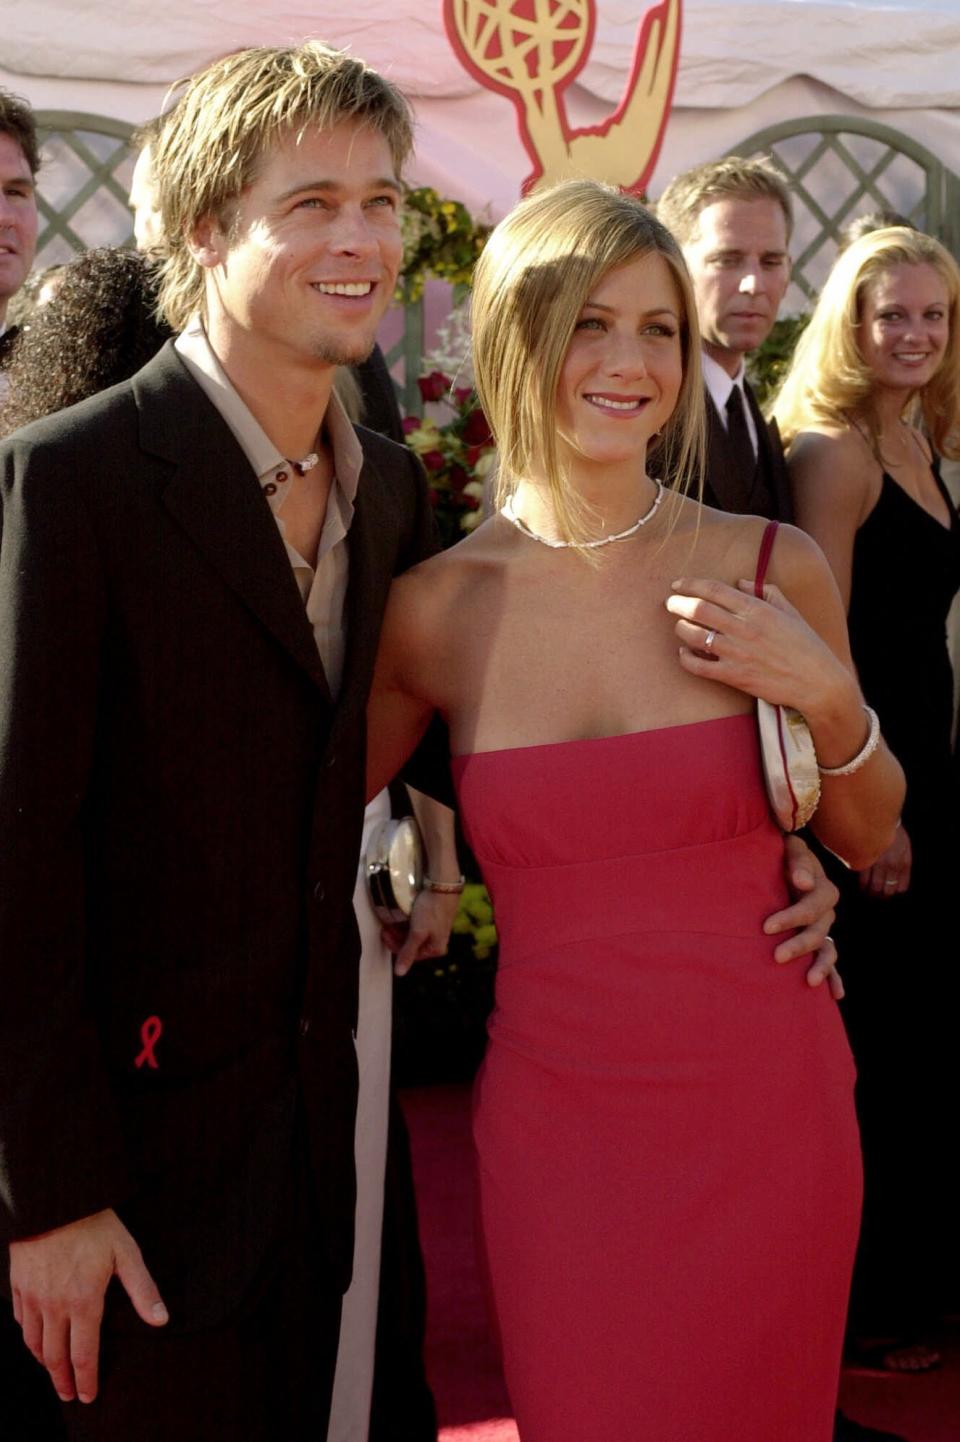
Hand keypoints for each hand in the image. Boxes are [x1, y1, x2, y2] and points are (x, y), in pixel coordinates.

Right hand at [10, 1208, 167, 1403]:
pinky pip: (19, 1321)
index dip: (87, 1380)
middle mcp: (54, 1306)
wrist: (56, 1198)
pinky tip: (35, 1340)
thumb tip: (161, 1320)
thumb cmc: (95, 1223)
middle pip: (55, 1357)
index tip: (88, 1396)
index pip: (84, 1355)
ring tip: (53, 1373)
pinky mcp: (18, 1284)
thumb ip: (143, 1290)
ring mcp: (33, 1296)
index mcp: (83, 1302)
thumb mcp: (127, 1253)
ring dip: (44, 1363)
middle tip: (69, 1395)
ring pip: (34, 1343)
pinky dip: (28, 1338)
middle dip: (62, 1381)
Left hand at [382, 887, 461, 976]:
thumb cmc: (432, 910)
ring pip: (412, 935)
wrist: (442, 886)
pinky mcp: (433, 919)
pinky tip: (401, 916)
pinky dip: (406, 923)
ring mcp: (435, 930)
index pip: (409, 955)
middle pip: (410, 945)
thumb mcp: (417, 933)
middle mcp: (437, 942)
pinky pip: (416, 926)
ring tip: (391, 920)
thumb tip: (399, 973)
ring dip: (400, 929)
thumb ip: (407, 953)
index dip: (393, 945)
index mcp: (435, 949)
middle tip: (385, 926)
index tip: (384, 933)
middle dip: (396, 937)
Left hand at [665, 576, 846, 714]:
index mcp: (757, 609)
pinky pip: (699, 666)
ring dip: (680, 628)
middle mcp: (744, 628)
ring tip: (678, 625)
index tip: (678, 584)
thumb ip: (766, 592)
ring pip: (695, 636)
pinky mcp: (734, 676)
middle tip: (670, 603)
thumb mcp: (790, 612)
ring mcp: (737, 653)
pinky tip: (683, 653)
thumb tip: (740, 582)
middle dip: (678, 603)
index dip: (691, 584)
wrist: (817, 682)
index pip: (714, 590)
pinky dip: (686, 659)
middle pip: (698, 609)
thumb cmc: (806, 645)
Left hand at [763, 834, 842, 998]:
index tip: (766, 927)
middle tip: (777, 956)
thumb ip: (798, 861)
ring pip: (827, 950)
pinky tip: (835, 995)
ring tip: (809, 982)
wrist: (783, 862)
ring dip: (821, 966)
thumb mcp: (791, 848)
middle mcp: (827, 912)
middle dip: (799, 945)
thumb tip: (804, 883)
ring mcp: (824, 929)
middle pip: (819, 931)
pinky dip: (835, 977)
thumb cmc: (782, 853)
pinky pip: (831, 961)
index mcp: (822, 889)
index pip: (811, 906)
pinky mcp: (819, 942)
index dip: (792, 917)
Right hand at [859, 821, 910, 896]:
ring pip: (875, 888)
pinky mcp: (865, 860)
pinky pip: (863, 880)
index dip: (894, 892)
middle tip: (876, 895)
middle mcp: (893, 865)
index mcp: (904, 863)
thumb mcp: (906, 847)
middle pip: (887, 891)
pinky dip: (862, 885)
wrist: (880, 816)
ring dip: (871, 893)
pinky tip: (861, 886)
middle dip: (882, 896)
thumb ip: (904, 864)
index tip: (888, 892)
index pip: (901, 888)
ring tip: (868, 892)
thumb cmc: (893, 832)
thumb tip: (898, 882)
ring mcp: (879, 863)